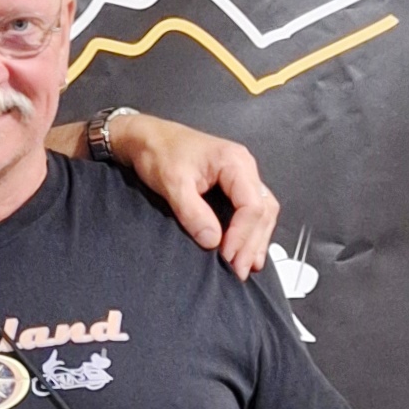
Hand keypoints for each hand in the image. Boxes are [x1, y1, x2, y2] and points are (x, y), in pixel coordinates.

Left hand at [105, 114, 278, 277]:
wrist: (145, 137)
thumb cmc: (159, 151)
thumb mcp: (172, 183)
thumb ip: (193, 212)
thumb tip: (212, 240)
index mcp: (235, 162)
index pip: (252, 205)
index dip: (242, 235)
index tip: (227, 256)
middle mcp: (244, 167)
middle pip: (263, 210)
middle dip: (252, 243)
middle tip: (239, 270)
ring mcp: (240, 175)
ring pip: (262, 211)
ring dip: (255, 239)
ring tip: (246, 266)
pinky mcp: (232, 184)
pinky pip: (251, 209)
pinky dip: (250, 231)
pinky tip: (246, 249)